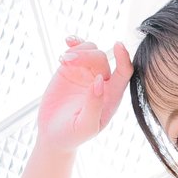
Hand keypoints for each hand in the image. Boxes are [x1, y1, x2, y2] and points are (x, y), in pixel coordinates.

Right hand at [36, 35, 132, 150]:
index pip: (124, 74)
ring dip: (78, 51)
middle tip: (67, 62)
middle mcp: (102, 83)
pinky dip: (74, 43)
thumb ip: (94, 105)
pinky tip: (68, 42)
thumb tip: (100, 80)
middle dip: (86, 56)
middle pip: (101, 58)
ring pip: (91, 50)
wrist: (53, 134)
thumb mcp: (85, 126)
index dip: (124, 59)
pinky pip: (78, 50)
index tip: (118, 45)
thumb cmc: (72, 135)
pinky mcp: (72, 69)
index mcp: (111, 97)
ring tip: (63, 60)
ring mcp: (87, 74)